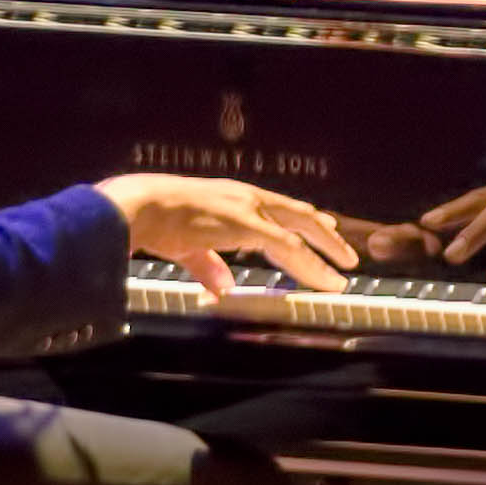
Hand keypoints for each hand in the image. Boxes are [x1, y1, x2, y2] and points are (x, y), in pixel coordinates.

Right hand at [97, 173, 356, 296]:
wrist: (140, 206)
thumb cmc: (155, 221)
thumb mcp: (187, 246)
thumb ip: (209, 266)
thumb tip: (224, 287)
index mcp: (233, 197)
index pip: (278, 208)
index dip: (302, 221)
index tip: (324, 229)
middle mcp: (247, 197)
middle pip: (299, 214)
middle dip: (324, 235)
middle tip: (345, 255)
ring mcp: (249, 208)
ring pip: (300, 231)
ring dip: (324, 253)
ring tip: (343, 273)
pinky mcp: (246, 224)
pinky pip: (287, 247)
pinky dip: (308, 264)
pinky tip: (324, 279)